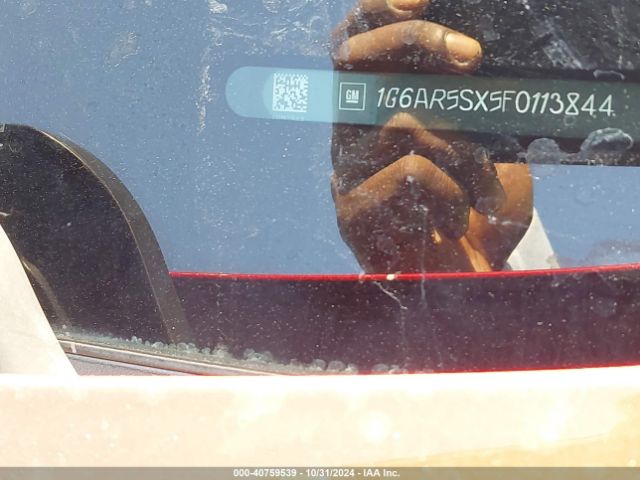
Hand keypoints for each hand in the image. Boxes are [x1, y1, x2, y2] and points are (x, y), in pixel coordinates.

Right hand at [331, 0, 532, 272]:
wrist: (467, 277)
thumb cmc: (477, 204)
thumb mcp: (490, 138)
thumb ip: (474, 98)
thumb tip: (474, 48)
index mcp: (377, 107)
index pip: (356, 42)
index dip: (377, 10)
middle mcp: (351, 131)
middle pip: (354, 60)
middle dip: (414, 43)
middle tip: (471, 58)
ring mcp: (346, 170)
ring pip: (399, 119)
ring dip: (464, 150)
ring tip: (483, 186)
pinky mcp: (351, 209)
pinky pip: (410, 171)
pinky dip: (453, 191)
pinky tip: (457, 216)